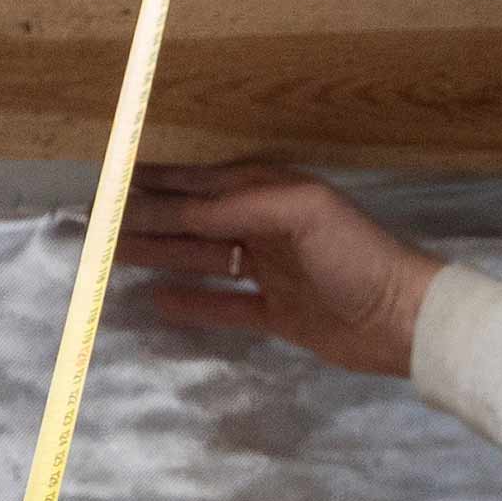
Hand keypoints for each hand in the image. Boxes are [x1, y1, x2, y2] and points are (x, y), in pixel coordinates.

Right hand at [124, 162, 442, 379]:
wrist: (403, 318)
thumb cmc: (355, 255)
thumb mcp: (299, 213)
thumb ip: (238, 206)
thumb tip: (180, 207)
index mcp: (271, 192)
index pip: (201, 184)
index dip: (158, 183)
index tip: (113, 182)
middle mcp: (265, 226)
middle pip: (194, 219)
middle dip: (148, 218)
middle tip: (98, 222)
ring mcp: (270, 270)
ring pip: (202, 258)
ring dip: (160, 254)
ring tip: (111, 256)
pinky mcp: (277, 313)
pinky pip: (224, 305)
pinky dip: (192, 302)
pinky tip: (156, 299)